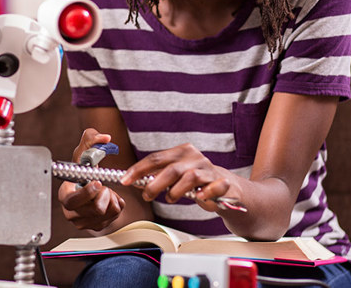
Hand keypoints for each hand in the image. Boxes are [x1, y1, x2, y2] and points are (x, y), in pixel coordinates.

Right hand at [58, 128, 124, 229]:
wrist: (90, 186)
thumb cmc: (84, 170)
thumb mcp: (85, 152)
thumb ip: (91, 139)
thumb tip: (104, 138)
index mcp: (64, 195)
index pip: (73, 200)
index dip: (88, 193)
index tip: (98, 183)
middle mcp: (71, 212)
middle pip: (96, 209)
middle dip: (105, 195)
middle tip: (104, 186)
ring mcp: (83, 222)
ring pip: (108, 213)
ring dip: (112, 199)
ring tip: (105, 191)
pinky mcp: (96, 226)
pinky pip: (114, 217)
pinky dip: (115, 206)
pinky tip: (107, 199)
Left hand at [120, 143, 235, 212]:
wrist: (225, 187)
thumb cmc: (195, 181)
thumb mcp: (174, 175)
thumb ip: (156, 176)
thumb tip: (133, 180)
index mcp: (181, 151)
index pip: (155, 158)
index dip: (138, 170)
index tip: (125, 180)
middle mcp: (195, 157)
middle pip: (171, 168)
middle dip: (155, 184)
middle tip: (146, 196)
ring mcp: (209, 169)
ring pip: (190, 177)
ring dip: (176, 191)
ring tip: (170, 198)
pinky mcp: (223, 182)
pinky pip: (214, 186)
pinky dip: (206, 193)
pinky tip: (200, 197)